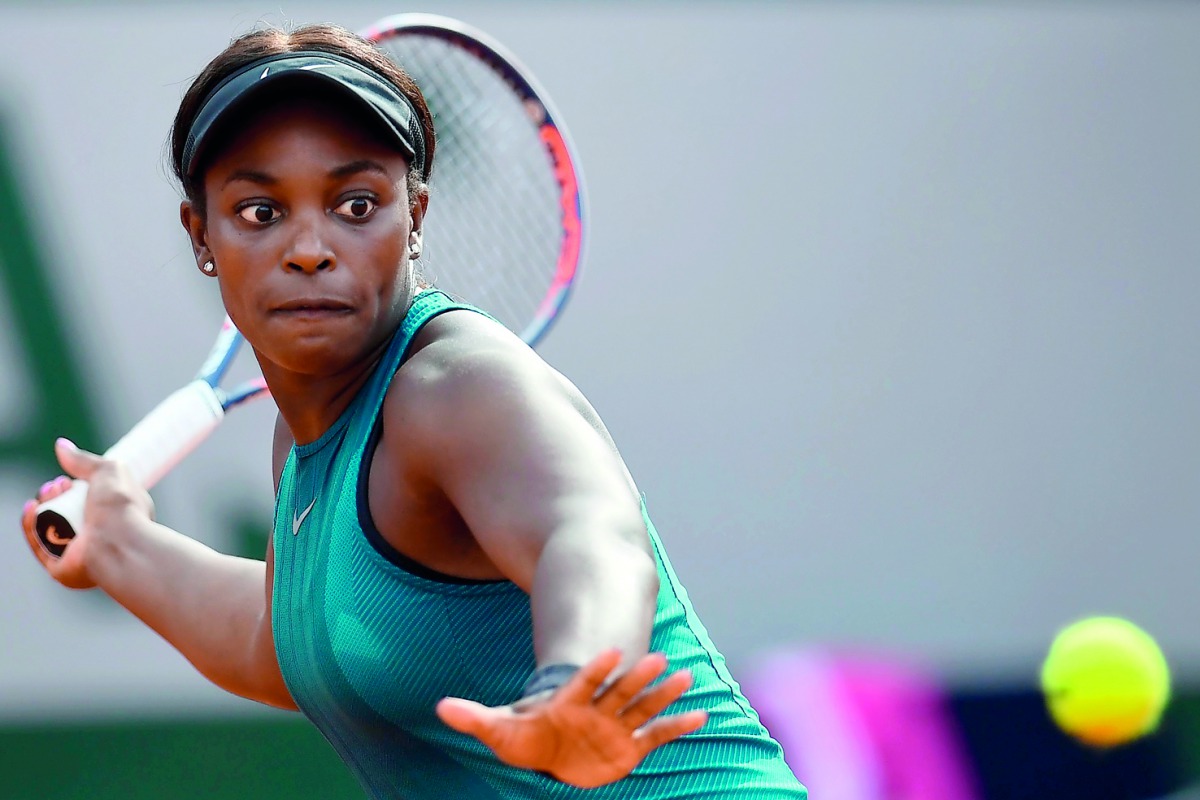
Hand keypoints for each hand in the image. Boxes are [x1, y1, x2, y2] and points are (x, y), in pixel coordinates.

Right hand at [20, 438, 153, 589]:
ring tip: (45, 495)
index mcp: (118, 518)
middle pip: (67, 516)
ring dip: (42, 510)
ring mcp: (81, 554)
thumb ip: (85, 460)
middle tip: (53, 487)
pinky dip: (31, 528)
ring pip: (52, 531)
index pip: (89, 503)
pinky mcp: (63, 569)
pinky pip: (40, 548)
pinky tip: (30, 509)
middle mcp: (100, 538)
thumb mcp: (108, 471)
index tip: (64, 479)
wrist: (119, 543)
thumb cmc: (121, 507)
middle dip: (55, 497)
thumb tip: (61, 446)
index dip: (72, 489)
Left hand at [436, 648, 707, 788]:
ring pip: (643, 706)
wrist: (552, 753)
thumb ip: (474, 719)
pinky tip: (699, 716)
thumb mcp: (498, 733)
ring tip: (684, 676)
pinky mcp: (630, 745)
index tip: (611, 650)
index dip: (595, 668)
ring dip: (663, 693)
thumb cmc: (528, 739)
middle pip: (619, 691)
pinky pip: (657, 735)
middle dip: (637, 676)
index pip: (583, 681)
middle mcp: (598, 709)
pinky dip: (677, 726)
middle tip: (658, 657)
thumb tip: (440, 708)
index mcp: (569, 703)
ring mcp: (616, 725)